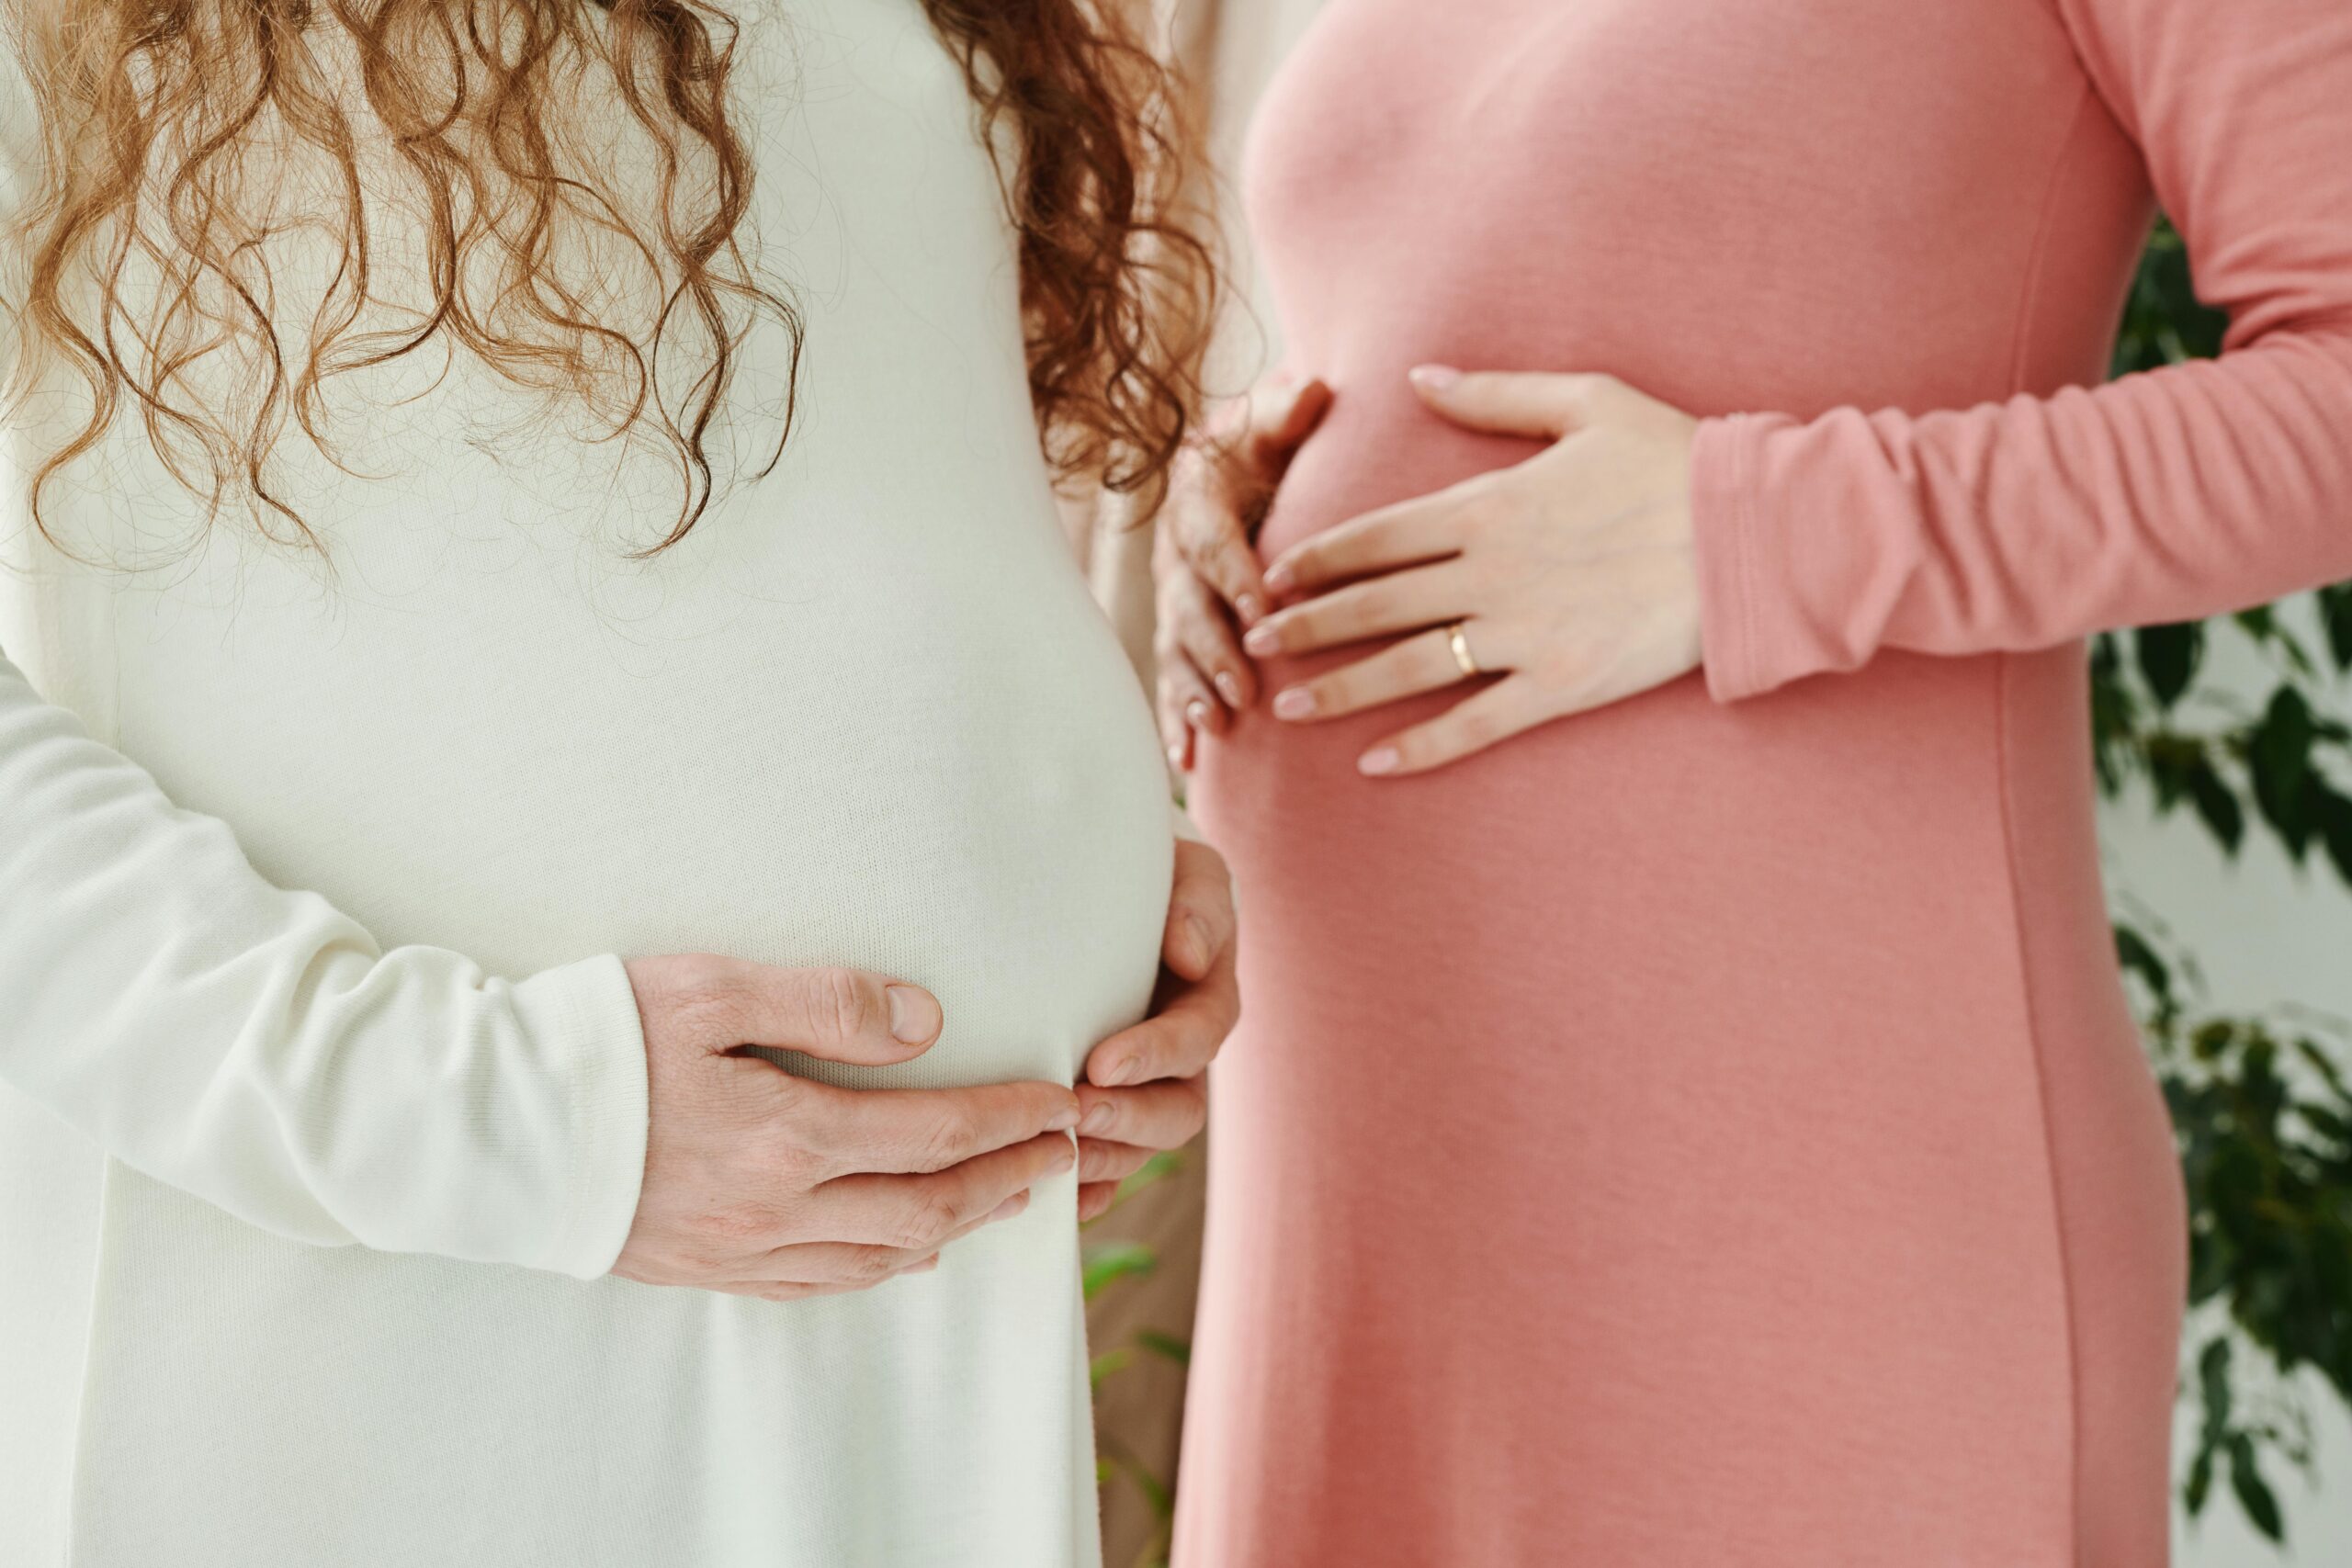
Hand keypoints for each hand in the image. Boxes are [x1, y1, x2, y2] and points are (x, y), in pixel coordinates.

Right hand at [612, 956, 1079, 1301]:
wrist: (477, 1132)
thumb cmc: (591, 1042)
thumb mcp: (708, 991)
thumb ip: (824, 1000)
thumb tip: (926, 1019)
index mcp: (786, 1136)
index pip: (933, 1134)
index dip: (1008, 1120)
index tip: (1062, 1102)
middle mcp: (775, 1208)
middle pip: (925, 1206)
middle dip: (1005, 1177)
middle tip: (1063, 1151)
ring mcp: (739, 1249)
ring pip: (880, 1255)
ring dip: (956, 1225)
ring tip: (1007, 1195)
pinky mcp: (703, 1268)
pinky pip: (820, 1283)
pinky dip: (882, 1267)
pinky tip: (906, 1251)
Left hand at [1072, 838, 1236, 1220]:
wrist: (1106, 888)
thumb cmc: (1155, 877)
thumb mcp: (1190, 872)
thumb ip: (1200, 905)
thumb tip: (1190, 954)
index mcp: (1206, 1003)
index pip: (1196, 1041)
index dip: (1155, 1057)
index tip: (1102, 1062)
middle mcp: (1180, 1060)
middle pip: (1176, 1113)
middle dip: (1129, 1119)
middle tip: (1075, 1113)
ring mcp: (1145, 1092)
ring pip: (1140, 1148)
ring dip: (1104, 1157)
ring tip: (1055, 1154)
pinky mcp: (1107, 1110)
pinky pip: (1107, 1169)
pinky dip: (1088, 1191)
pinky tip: (1060, 1201)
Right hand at [1154, 371, 1333, 769]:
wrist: (1223, 464)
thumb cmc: (1260, 446)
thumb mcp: (1273, 421)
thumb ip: (1291, 412)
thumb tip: (1316, 390)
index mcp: (1198, 505)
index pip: (1216, 543)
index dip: (1237, 576)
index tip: (1267, 607)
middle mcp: (1176, 558)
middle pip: (1190, 610)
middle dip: (1216, 652)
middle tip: (1244, 690)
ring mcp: (1173, 601)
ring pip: (1177, 652)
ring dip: (1194, 691)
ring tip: (1217, 727)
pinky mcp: (1177, 634)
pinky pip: (1171, 680)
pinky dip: (1175, 720)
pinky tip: (1185, 760)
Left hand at [1245, 366, 1701, 776]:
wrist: (1755, 531)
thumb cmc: (1675, 457)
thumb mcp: (1585, 401)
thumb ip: (1493, 393)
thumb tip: (1419, 376)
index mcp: (1490, 505)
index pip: (1378, 535)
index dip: (1317, 558)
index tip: (1272, 575)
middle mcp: (1493, 572)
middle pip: (1375, 603)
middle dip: (1305, 625)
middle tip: (1250, 643)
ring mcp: (1525, 633)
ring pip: (1409, 666)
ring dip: (1342, 688)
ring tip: (1286, 707)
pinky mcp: (1562, 684)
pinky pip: (1478, 723)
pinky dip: (1423, 746)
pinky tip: (1375, 763)